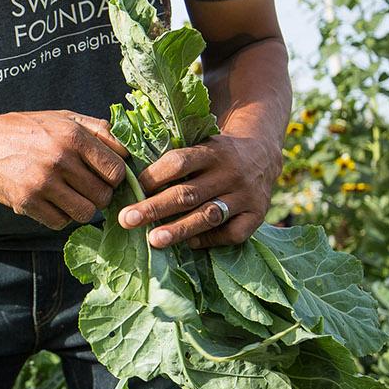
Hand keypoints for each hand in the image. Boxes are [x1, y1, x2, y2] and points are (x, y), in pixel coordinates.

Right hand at [0, 111, 131, 229]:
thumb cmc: (28, 129)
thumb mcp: (63, 118)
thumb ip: (98, 130)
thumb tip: (129, 150)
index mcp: (73, 136)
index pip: (116, 170)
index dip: (115, 177)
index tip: (106, 177)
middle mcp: (59, 159)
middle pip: (103, 196)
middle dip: (100, 195)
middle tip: (88, 189)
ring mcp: (42, 183)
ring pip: (85, 213)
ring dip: (82, 208)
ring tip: (72, 197)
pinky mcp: (26, 202)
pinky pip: (60, 222)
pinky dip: (60, 216)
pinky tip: (52, 202)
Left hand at [117, 132, 279, 248]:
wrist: (262, 155)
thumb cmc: (216, 154)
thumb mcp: (200, 144)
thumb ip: (175, 160)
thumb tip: (131, 179)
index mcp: (211, 151)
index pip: (177, 163)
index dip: (152, 177)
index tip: (131, 189)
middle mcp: (229, 172)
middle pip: (187, 193)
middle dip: (154, 208)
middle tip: (127, 220)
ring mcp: (245, 195)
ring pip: (208, 215)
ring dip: (179, 229)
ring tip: (153, 240)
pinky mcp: (257, 215)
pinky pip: (233, 233)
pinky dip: (210, 240)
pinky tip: (191, 244)